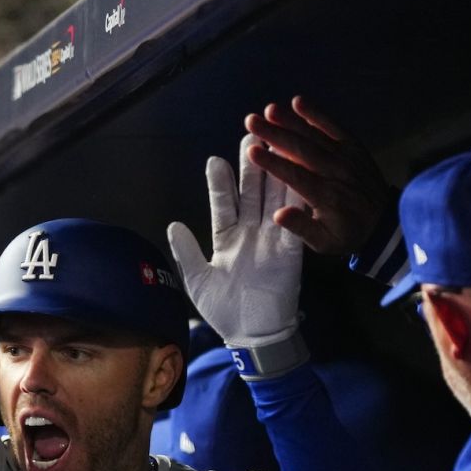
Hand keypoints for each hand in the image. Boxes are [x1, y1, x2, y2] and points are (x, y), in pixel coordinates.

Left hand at [166, 134, 302, 347]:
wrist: (252, 335)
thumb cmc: (223, 310)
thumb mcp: (197, 281)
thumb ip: (185, 252)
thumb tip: (172, 225)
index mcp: (227, 239)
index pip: (223, 205)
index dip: (220, 184)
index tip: (216, 160)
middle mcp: (250, 234)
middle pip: (251, 193)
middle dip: (252, 166)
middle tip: (251, 135)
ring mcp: (271, 239)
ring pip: (274, 200)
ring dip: (275, 175)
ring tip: (274, 147)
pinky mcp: (290, 251)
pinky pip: (294, 222)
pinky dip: (295, 202)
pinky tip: (298, 178)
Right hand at [245, 96, 389, 255]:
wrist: (385, 222)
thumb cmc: (348, 233)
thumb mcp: (324, 242)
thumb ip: (301, 228)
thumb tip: (278, 214)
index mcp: (327, 197)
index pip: (295, 176)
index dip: (273, 163)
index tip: (251, 151)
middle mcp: (336, 173)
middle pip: (302, 149)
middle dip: (275, 134)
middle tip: (251, 121)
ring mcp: (346, 157)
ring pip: (315, 135)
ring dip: (291, 121)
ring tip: (269, 109)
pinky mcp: (352, 147)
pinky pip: (333, 127)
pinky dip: (316, 114)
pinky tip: (298, 102)